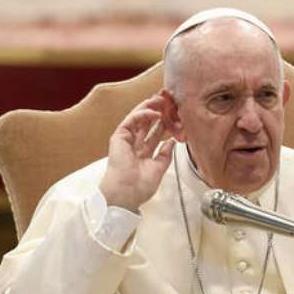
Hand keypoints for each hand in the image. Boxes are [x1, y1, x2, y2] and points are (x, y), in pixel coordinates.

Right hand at [99, 93, 176, 212]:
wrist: (127, 192)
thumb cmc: (139, 186)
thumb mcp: (159, 169)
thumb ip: (165, 155)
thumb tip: (172, 142)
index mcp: (143, 154)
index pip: (154, 134)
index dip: (164, 124)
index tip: (175, 117)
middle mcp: (134, 146)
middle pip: (147, 124)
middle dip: (157, 112)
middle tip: (168, 104)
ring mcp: (126, 140)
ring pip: (138, 119)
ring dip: (150, 108)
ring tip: (162, 101)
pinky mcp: (119, 137)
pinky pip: (131, 121)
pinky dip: (142, 114)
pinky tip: (154, 112)